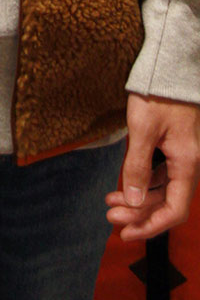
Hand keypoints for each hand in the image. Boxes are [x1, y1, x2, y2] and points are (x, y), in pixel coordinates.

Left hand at [105, 93, 199, 240]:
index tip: (126, 233)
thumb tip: (132, 200)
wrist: (168, 66)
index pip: (174, 210)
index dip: (151, 226)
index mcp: (186, 164)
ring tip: (111, 202)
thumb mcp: (142, 129)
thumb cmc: (157, 94)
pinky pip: (161, 174)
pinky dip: (143, 182)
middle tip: (111, 217)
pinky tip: (123, 183)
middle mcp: (188, 163)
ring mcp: (181, 155)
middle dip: (139, 214)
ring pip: (163, 189)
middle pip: (167, 202)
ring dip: (138, 199)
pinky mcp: (172, 146)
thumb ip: (137, 166)